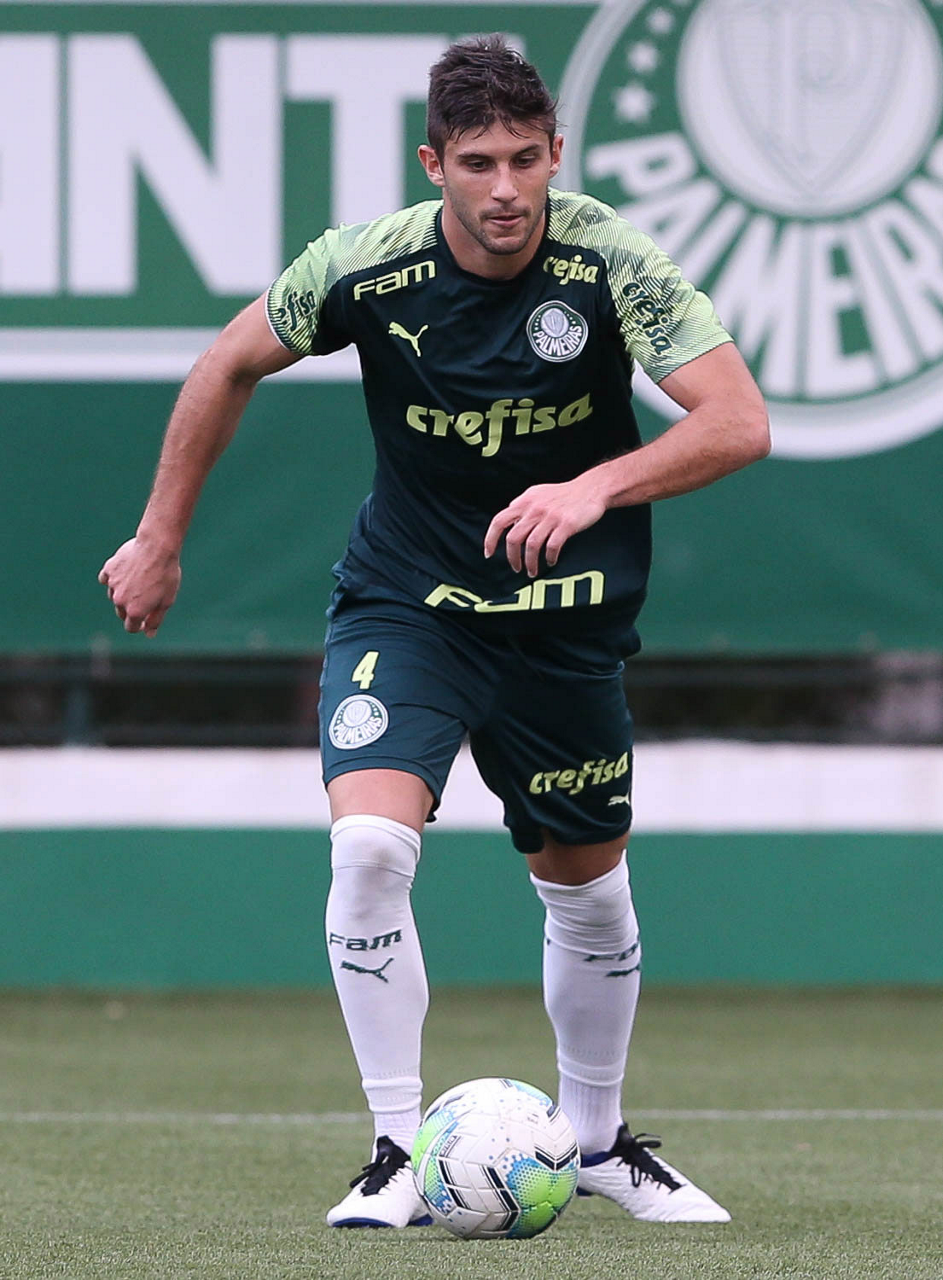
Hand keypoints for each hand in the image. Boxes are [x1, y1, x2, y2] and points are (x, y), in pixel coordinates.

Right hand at [98, 537, 181, 636]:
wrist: (157, 547)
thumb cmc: (166, 574)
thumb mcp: (167, 601)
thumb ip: (155, 619)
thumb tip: (148, 634)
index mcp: (135, 611)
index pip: (130, 627)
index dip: (139, 626)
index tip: (145, 620)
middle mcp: (120, 600)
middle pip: (122, 612)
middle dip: (131, 609)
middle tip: (146, 596)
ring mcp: (112, 585)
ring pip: (114, 596)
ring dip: (123, 593)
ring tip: (140, 581)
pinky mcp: (109, 569)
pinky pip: (107, 579)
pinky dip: (114, 579)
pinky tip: (125, 573)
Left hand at [483, 476, 607, 576]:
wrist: (592, 488)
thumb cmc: (564, 494)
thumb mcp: (538, 493)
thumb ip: (522, 506)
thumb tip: (507, 522)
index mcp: (525, 501)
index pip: (499, 521)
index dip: (490, 539)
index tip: (489, 553)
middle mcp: (535, 508)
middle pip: (513, 538)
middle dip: (512, 558)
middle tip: (516, 568)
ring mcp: (551, 517)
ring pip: (531, 546)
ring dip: (530, 563)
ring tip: (532, 571)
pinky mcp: (567, 524)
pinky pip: (552, 547)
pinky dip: (549, 558)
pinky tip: (551, 561)